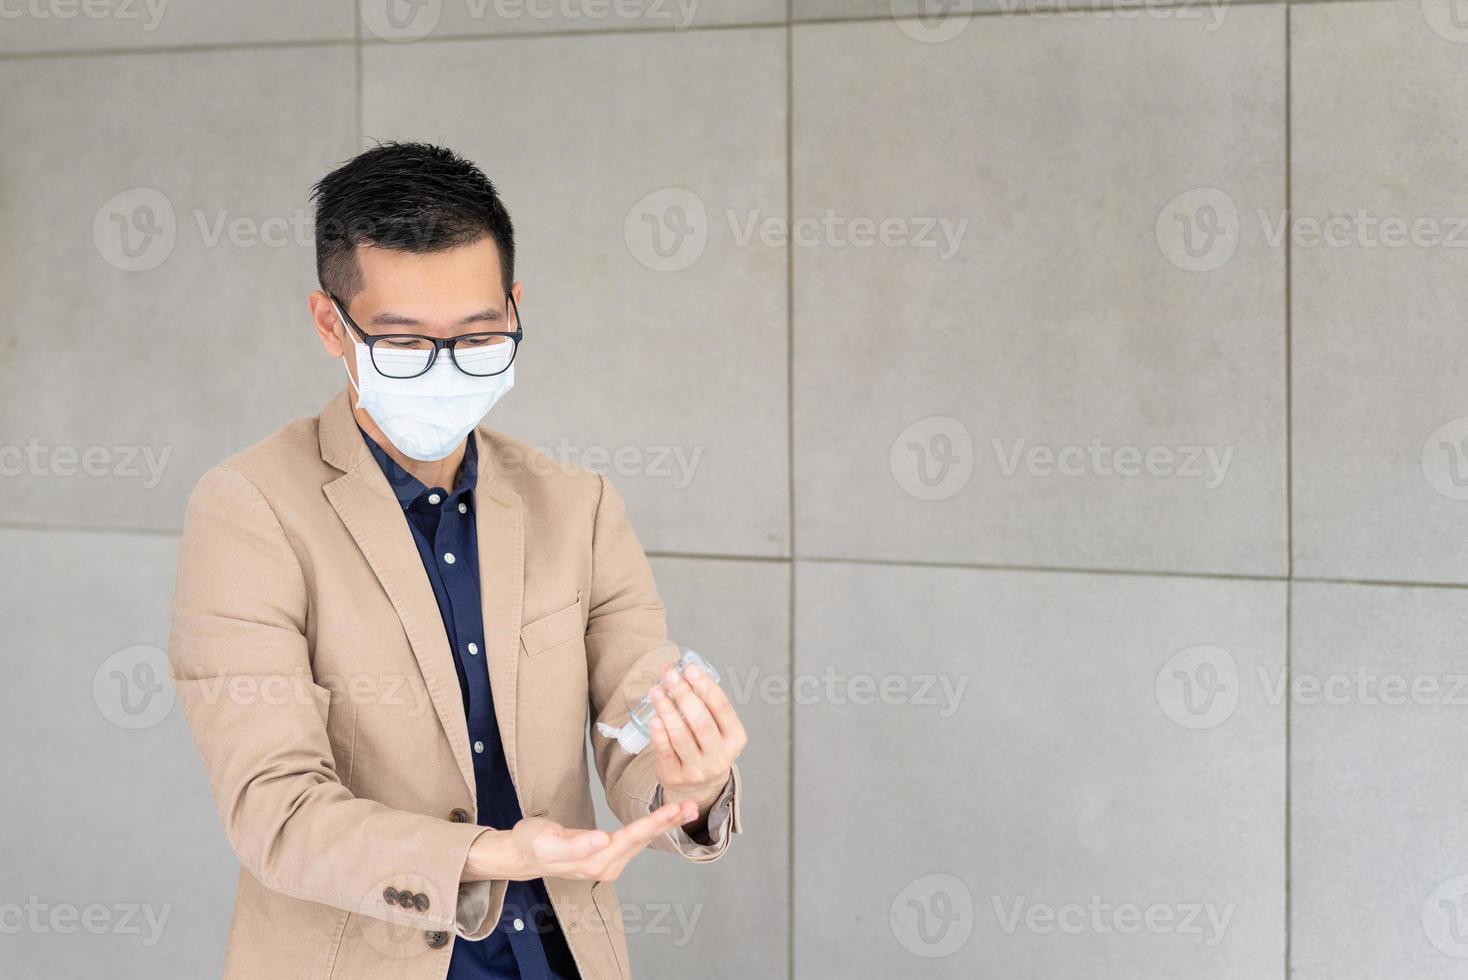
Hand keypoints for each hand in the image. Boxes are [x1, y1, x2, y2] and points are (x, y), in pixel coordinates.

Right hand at [464, 801, 697, 882]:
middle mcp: (606, 867)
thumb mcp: (545, 840)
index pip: (630, 838)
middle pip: (642, 841)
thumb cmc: (532, 843)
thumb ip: (574, 843)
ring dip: (664, 826)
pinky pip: (635, 843)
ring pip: (642, 842)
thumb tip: (602, 840)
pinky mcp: (607, 859)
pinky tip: (665, 820)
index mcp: (594, 861)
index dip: (653, 823)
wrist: (522, 855)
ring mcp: (608, 865)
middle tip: (693, 806)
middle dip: (668, 823)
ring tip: (686, 809)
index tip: (674, 809)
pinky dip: (652, 829)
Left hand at [648, 661, 746, 818]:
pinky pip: (665, 752)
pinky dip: (659, 733)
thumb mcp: (718, 729)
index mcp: (735, 738)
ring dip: (667, 710)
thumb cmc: (707, 747)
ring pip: (681, 736)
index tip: (690, 669)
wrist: (699, 788)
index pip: (722, 708)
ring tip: (657, 691)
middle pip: (701, 722)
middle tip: (670, 675)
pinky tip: (653, 717)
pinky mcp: (676, 776)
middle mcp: (720, 756)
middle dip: (684, 695)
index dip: (705, 686)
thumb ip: (705, 704)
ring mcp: (698, 769)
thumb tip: (679, 672)